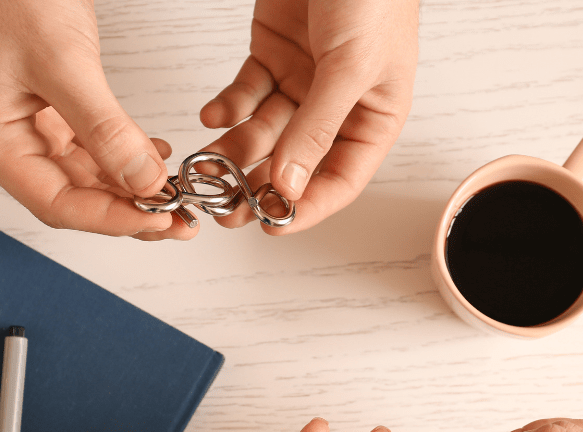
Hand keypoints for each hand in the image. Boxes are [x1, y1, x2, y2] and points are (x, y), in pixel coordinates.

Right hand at [0, 0, 194, 239]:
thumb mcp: (64, 63)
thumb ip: (104, 129)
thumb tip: (144, 183)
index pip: (57, 204)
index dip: (112, 219)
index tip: (159, 219)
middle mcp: (8, 144)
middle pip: (75, 200)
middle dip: (130, 212)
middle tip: (181, 222)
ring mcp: (29, 129)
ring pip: (88, 179)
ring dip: (133, 189)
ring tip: (179, 195)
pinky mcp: (51, 111)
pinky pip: (93, 150)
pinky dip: (127, 157)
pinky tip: (158, 157)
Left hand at [198, 0, 418, 233]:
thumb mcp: (349, 67)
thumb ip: (317, 130)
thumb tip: (291, 187)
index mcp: (374, 118)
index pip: (340, 180)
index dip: (307, 206)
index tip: (272, 224)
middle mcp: (338, 107)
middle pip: (294, 162)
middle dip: (259, 184)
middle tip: (225, 208)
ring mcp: (304, 83)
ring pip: (264, 133)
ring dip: (234, 149)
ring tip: (208, 165)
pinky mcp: (273, 56)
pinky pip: (245, 94)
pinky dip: (226, 107)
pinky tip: (210, 118)